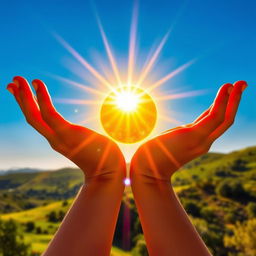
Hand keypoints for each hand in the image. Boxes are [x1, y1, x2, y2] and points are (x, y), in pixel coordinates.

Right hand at [7, 76, 125, 181]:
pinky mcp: (67, 134)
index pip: (39, 123)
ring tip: (17, 79)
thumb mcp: (89, 146)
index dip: (30, 108)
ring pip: (35, 115)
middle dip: (21, 100)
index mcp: (58, 141)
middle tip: (12, 81)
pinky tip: (37, 83)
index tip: (23, 93)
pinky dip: (42, 98)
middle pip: (31, 118)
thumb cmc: (103, 158)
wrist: (109, 174)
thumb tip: (88, 136)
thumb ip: (83, 141)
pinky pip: (50, 113)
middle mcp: (54, 140)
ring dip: (25, 96)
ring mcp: (59, 138)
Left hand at [131, 81, 246, 180]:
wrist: (147, 170)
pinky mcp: (194, 136)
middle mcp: (204, 142)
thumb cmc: (155, 156)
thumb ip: (183, 132)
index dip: (222, 106)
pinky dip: (221, 102)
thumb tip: (187, 125)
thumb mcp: (173, 140)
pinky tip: (225, 89)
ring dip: (233, 99)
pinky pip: (213, 116)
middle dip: (235, 101)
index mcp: (198, 142)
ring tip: (240, 83)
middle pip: (225, 120)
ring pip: (224, 117)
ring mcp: (201, 141)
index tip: (227, 92)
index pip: (214, 122)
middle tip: (242, 83)